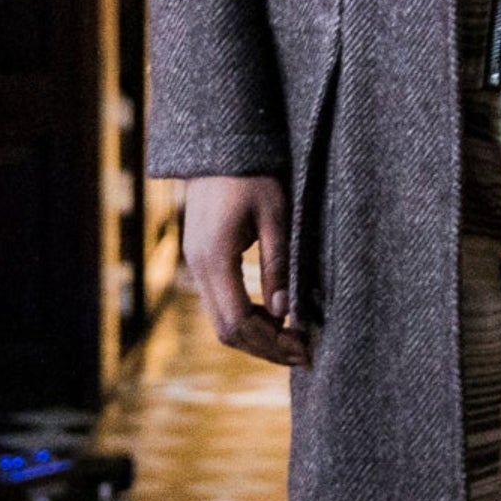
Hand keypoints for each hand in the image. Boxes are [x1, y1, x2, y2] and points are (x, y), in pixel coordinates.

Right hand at [181, 174, 307, 366]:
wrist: (220, 147)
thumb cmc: (253, 173)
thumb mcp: (275, 215)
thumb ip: (279, 264)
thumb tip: (286, 313)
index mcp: (215, 257)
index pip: (238, 321)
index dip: (271, 342)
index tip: (304, 347)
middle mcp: (199, 266)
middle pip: (227, 330)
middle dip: (265, 347)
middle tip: (304, 353)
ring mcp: (196, 263)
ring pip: (221, 320)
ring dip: (256, 336)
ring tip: (294, 340)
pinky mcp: (202, 259)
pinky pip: (220, 303)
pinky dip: (247, 318)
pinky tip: (275, 317)